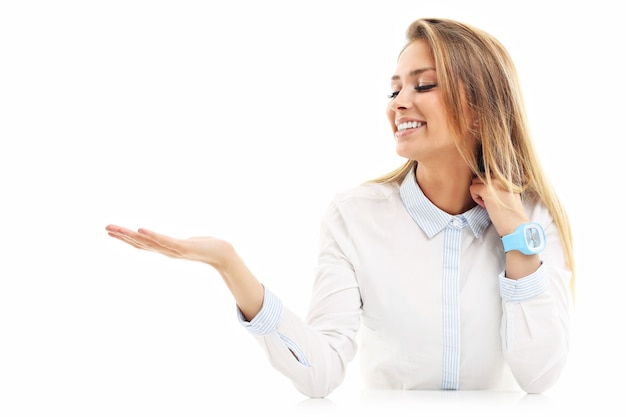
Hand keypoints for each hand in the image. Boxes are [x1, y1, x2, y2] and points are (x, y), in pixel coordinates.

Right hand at [105, 225, 234, 268]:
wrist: (223, 254)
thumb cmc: (206, 247)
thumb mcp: (187, 243)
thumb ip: (178, 243)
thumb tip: (172, 240)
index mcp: (165, 248)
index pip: (141, 243)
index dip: (125, 238)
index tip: (111, 231)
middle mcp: (166, 251)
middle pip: (140, 243)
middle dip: (122, 235)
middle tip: (106, 228)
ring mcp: (173, 250)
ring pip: (147, 242)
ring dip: (131, 235)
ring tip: (117, 228)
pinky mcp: (182, 247)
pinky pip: (164, 240)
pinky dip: (152, 235)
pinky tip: (141, 229)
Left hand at [469, 178, 527, 236]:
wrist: (516, 225)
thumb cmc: (513, 213)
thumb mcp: (512, 193)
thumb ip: (502, 185)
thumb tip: (488, 183)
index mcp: (509, 177)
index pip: (490, 174)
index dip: (488, 186)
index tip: (494, 196)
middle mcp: (502, 176)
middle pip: (481, 176)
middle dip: (482, 187)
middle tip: (489, 200)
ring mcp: (494, 182)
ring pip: (475, 181)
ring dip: (478, 192)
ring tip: (488, 202)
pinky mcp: (487, 190)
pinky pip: (472, 188)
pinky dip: (475, 198)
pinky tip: (485, 205)